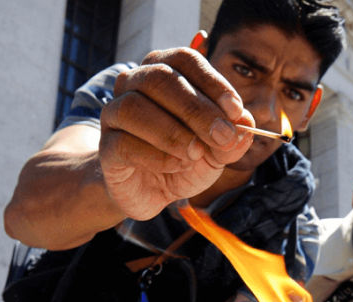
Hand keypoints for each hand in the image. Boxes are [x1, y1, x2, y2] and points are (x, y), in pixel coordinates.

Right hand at [99, 48, 254, 219]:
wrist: (152, 191)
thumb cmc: (185, 158)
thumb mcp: (217, 150)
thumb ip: (232, 137)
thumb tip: (245, 124)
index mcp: (163, 71)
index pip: (185, 59)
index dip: (212, 82)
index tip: (236, 110)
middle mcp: (133, 84)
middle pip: (159, 78)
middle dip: (196, 109)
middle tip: (222, 136)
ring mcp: (114, 114)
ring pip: (135, 107)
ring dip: (173, 132)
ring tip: (196, 154)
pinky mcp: (106, 147)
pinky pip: (125, 143)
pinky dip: (157, 155)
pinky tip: (176, 165)